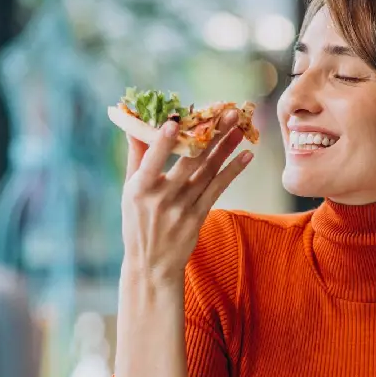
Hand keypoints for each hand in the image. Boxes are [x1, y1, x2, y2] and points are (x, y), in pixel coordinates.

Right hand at [121, 111, 253, 288]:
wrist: (152, 263)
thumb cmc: (137, 221)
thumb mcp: (129, 190)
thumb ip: (136, 156)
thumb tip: (134, 123)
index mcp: (139, 188)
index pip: (152, 161)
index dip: (163, 142)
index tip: (175, 122)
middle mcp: (162, 197)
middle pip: (190, 160)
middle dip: (211, 134)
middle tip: (228, 113)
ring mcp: (182, 208)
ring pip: (208, 171)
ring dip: (227, 148)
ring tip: (241, 128)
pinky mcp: (198, 216)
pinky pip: (219, 189)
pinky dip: (233, 172)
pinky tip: (246, 156)